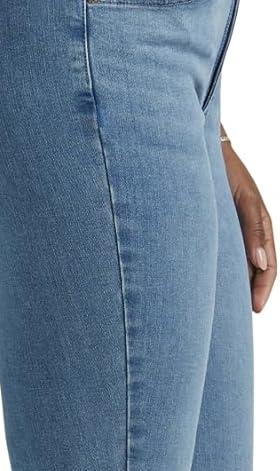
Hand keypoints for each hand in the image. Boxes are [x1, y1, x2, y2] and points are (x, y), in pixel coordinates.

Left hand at [221, 135, 275, 312]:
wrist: (202, 150)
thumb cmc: (225, 171)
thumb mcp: (243, 199)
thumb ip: (254, 229)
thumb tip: (261, 264)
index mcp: (261, 224)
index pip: (268, 265)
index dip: (262, 288)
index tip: (255, 309)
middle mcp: (249, 230)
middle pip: (253, 270)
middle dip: (248, 293)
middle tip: (238, 319)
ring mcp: (234, 230)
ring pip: (238, 266)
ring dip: (234, 286)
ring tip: (224, 310)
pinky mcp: (217, 228)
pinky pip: (223, 256)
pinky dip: (220, 273)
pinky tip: (208, 286)